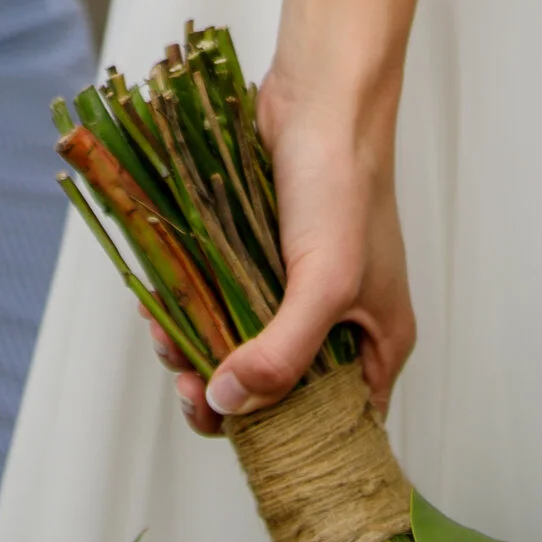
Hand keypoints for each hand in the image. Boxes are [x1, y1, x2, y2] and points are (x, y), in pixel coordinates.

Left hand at [194, 72, 414, 433]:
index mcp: (377, 347)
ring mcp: (295, 294)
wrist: (317, 98)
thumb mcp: (325, 281)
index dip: (282, 443)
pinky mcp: (257, 260)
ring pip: (239, 350)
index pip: (332, 427)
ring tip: (169, 338)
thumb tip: (227, 406)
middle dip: (225, 396)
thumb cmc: (342, 185)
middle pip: (276, 395)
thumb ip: (282, 354)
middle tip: (188, 384)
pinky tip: (163, 306)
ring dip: (197, 352)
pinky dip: (189, 311)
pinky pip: (219, 304)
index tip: (230, 432)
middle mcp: (339, 329)